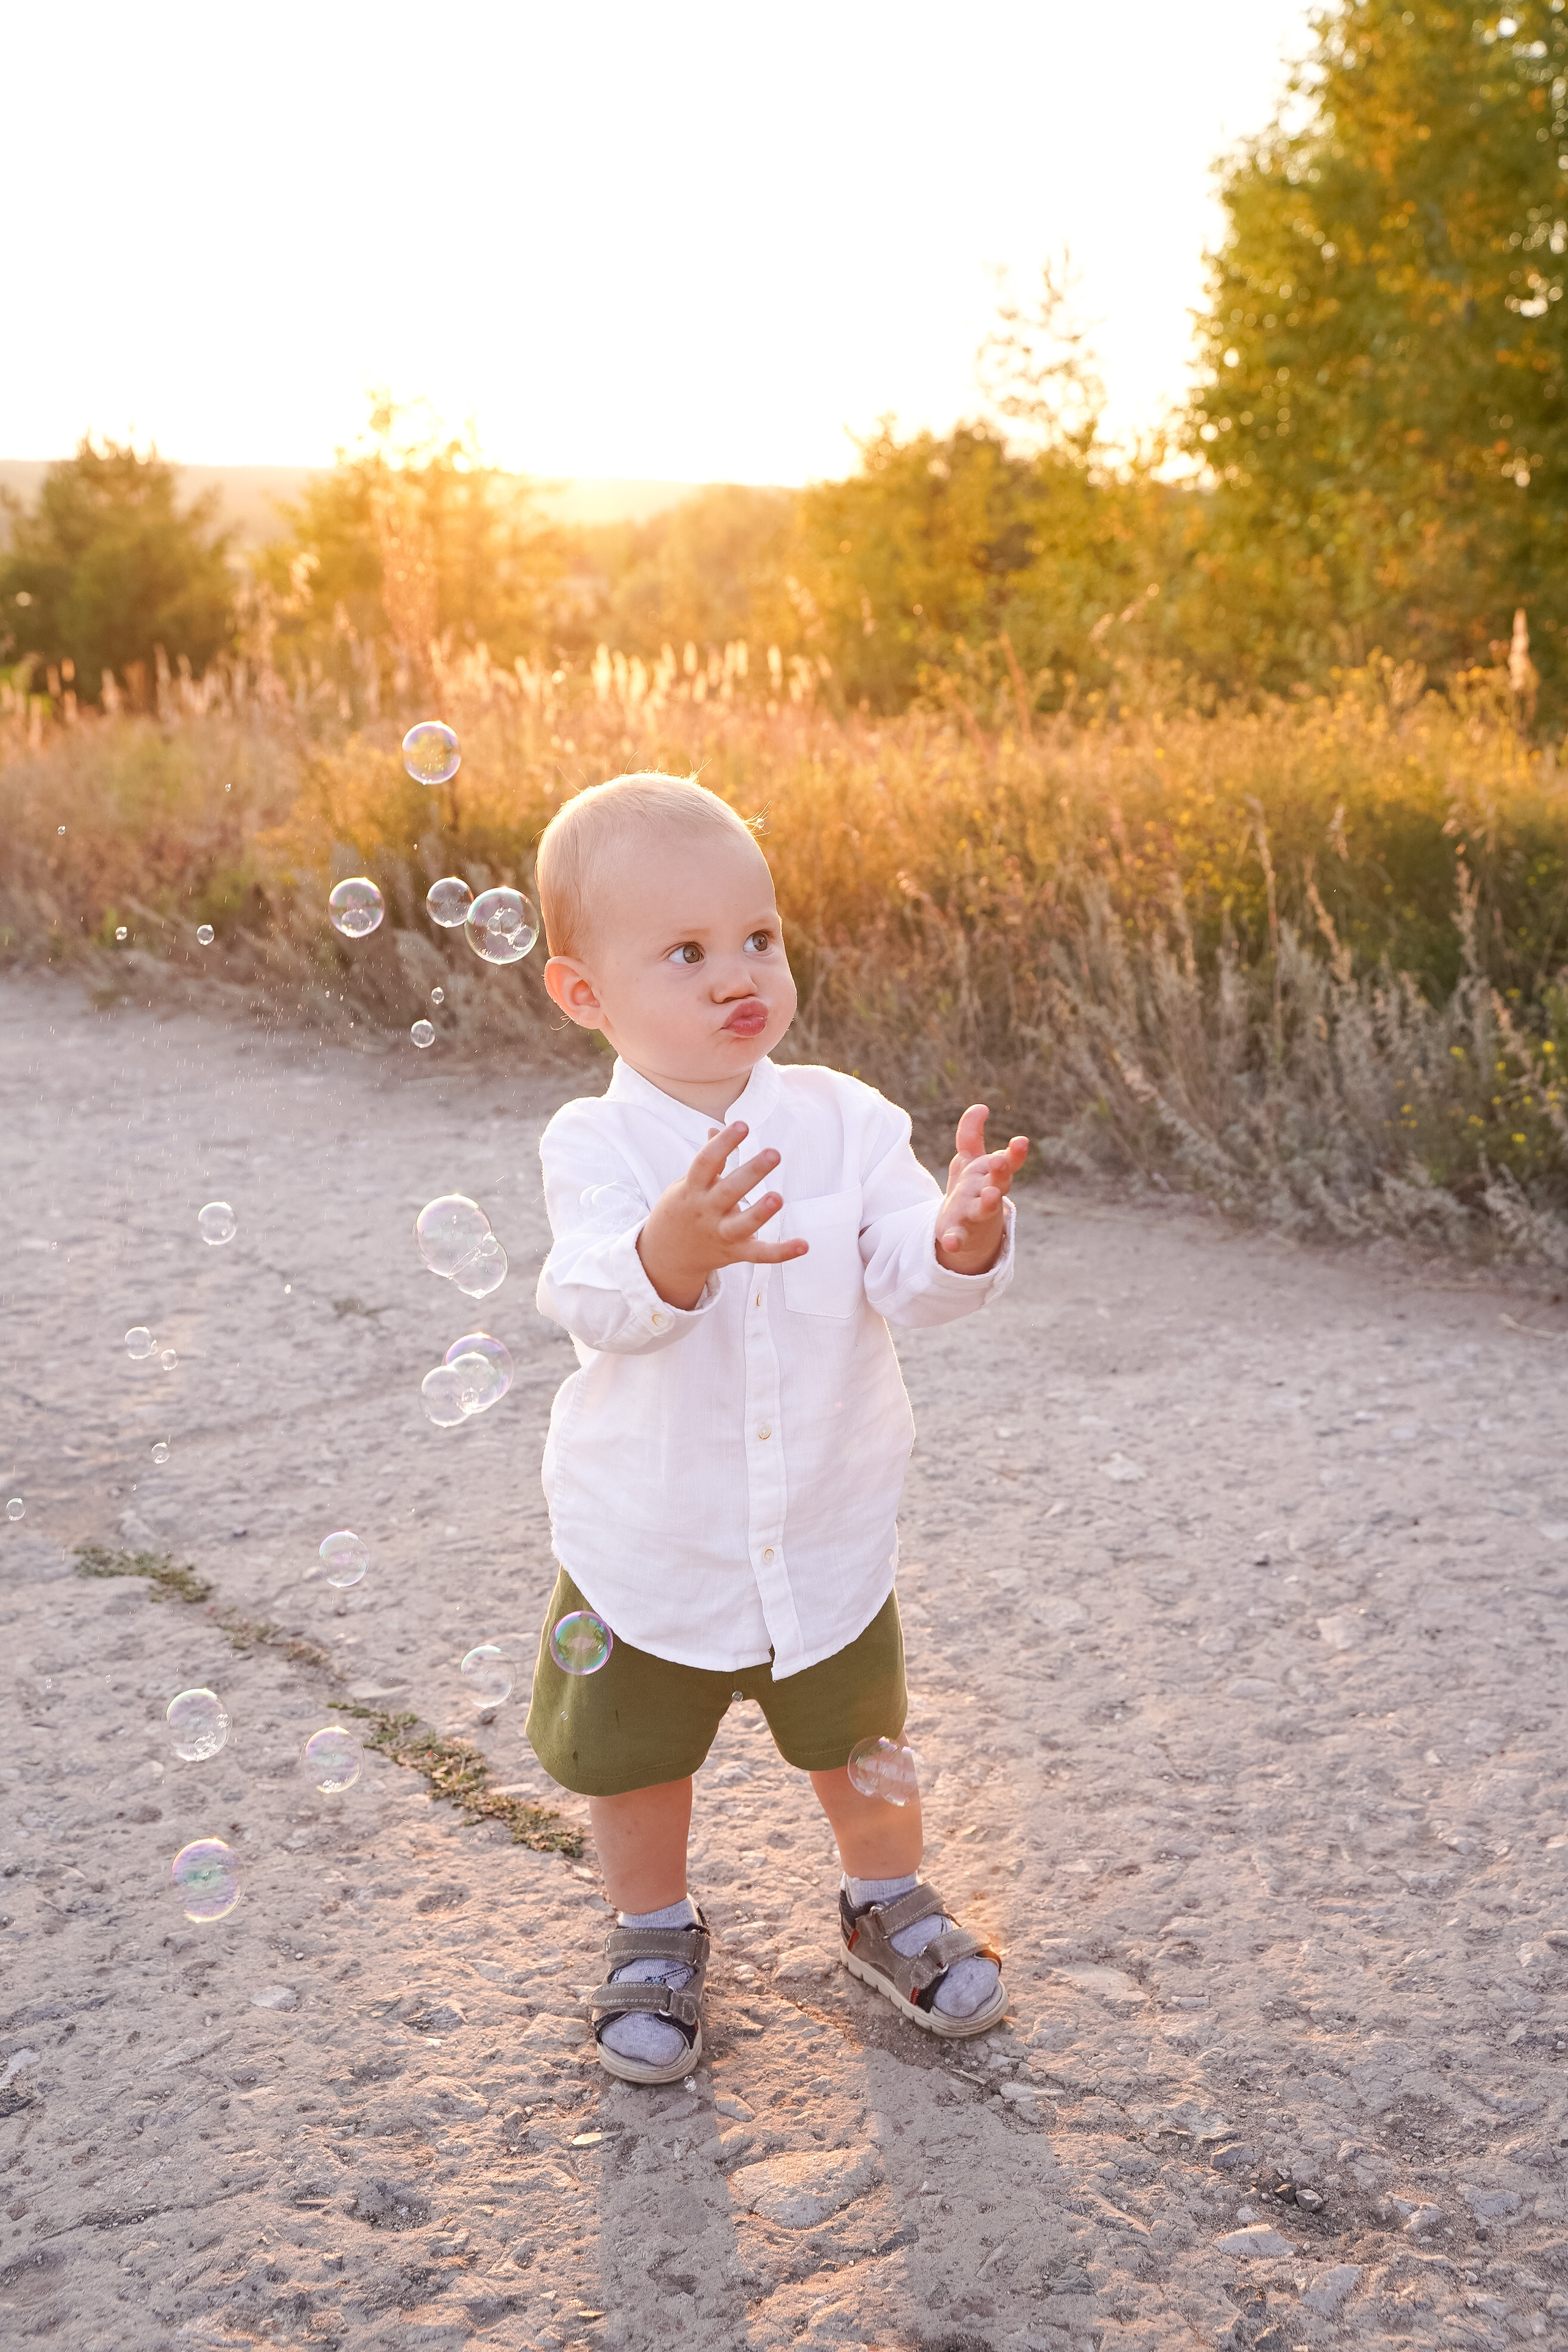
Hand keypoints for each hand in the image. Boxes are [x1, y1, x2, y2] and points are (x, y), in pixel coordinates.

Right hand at [637, 1120, 807, 1310]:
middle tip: (773, 1153)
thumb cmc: (682, 1210)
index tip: (741, 1125)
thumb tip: (714, 1128)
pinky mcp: (735, 1253)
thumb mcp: (686, 1184)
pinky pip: (760, 1254)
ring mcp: (720, 1234)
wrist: (667, 1254)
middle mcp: (706, 1211)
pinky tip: (804, 1244)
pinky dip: (782, 1252)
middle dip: (751, 1172)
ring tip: (777, 1197)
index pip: (706, 1162)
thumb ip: (707, 1161)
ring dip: (760, 1213)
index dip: (723, 1143)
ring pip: (741, 1225)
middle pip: (728, 1191)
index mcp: (693, 1188)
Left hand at [935, 1104, 1027, 1274]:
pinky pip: (959, 1237)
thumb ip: (971, 1135)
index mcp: (992, 1176)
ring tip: (991, 1195)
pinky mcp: (960, 1233)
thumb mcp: (970, 1162)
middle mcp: (988, 1193)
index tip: (1021, 1141)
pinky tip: (951, 1242)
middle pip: (999, 1182)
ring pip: (985, 1208)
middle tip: (1000, 1160)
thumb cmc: (973, 1191)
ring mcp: (976, 1214)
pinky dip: (956, 1239)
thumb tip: (981, 1107)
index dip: (1014, 1153)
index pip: (1008, 1162)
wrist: (969, 1231)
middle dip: (1001, 1172)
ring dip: (988, 1202)